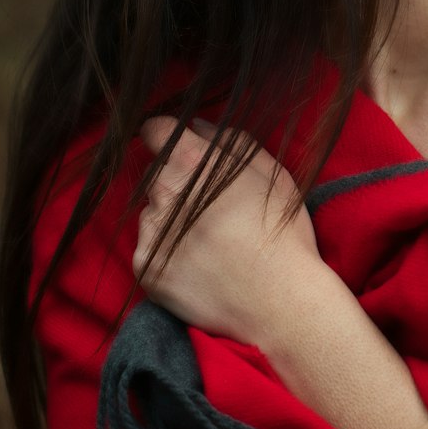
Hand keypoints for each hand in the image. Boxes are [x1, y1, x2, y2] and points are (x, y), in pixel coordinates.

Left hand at [134, 117, 324, 346]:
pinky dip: (167, 253)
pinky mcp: (145, 268)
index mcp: (192, 162)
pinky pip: (149, 249)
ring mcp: (150, 232)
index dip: (168, 136)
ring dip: (171, 219)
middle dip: (178, 182)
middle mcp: (163, 192)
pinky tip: (200, 265)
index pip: (155, 130)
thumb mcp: (271, 174)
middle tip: (211, 208)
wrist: (279, 303)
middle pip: (156, 173)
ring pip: (152, 212)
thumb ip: (231, 141)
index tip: (179, 148)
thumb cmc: (282, 234)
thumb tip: (198, 125)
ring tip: (210, 243)